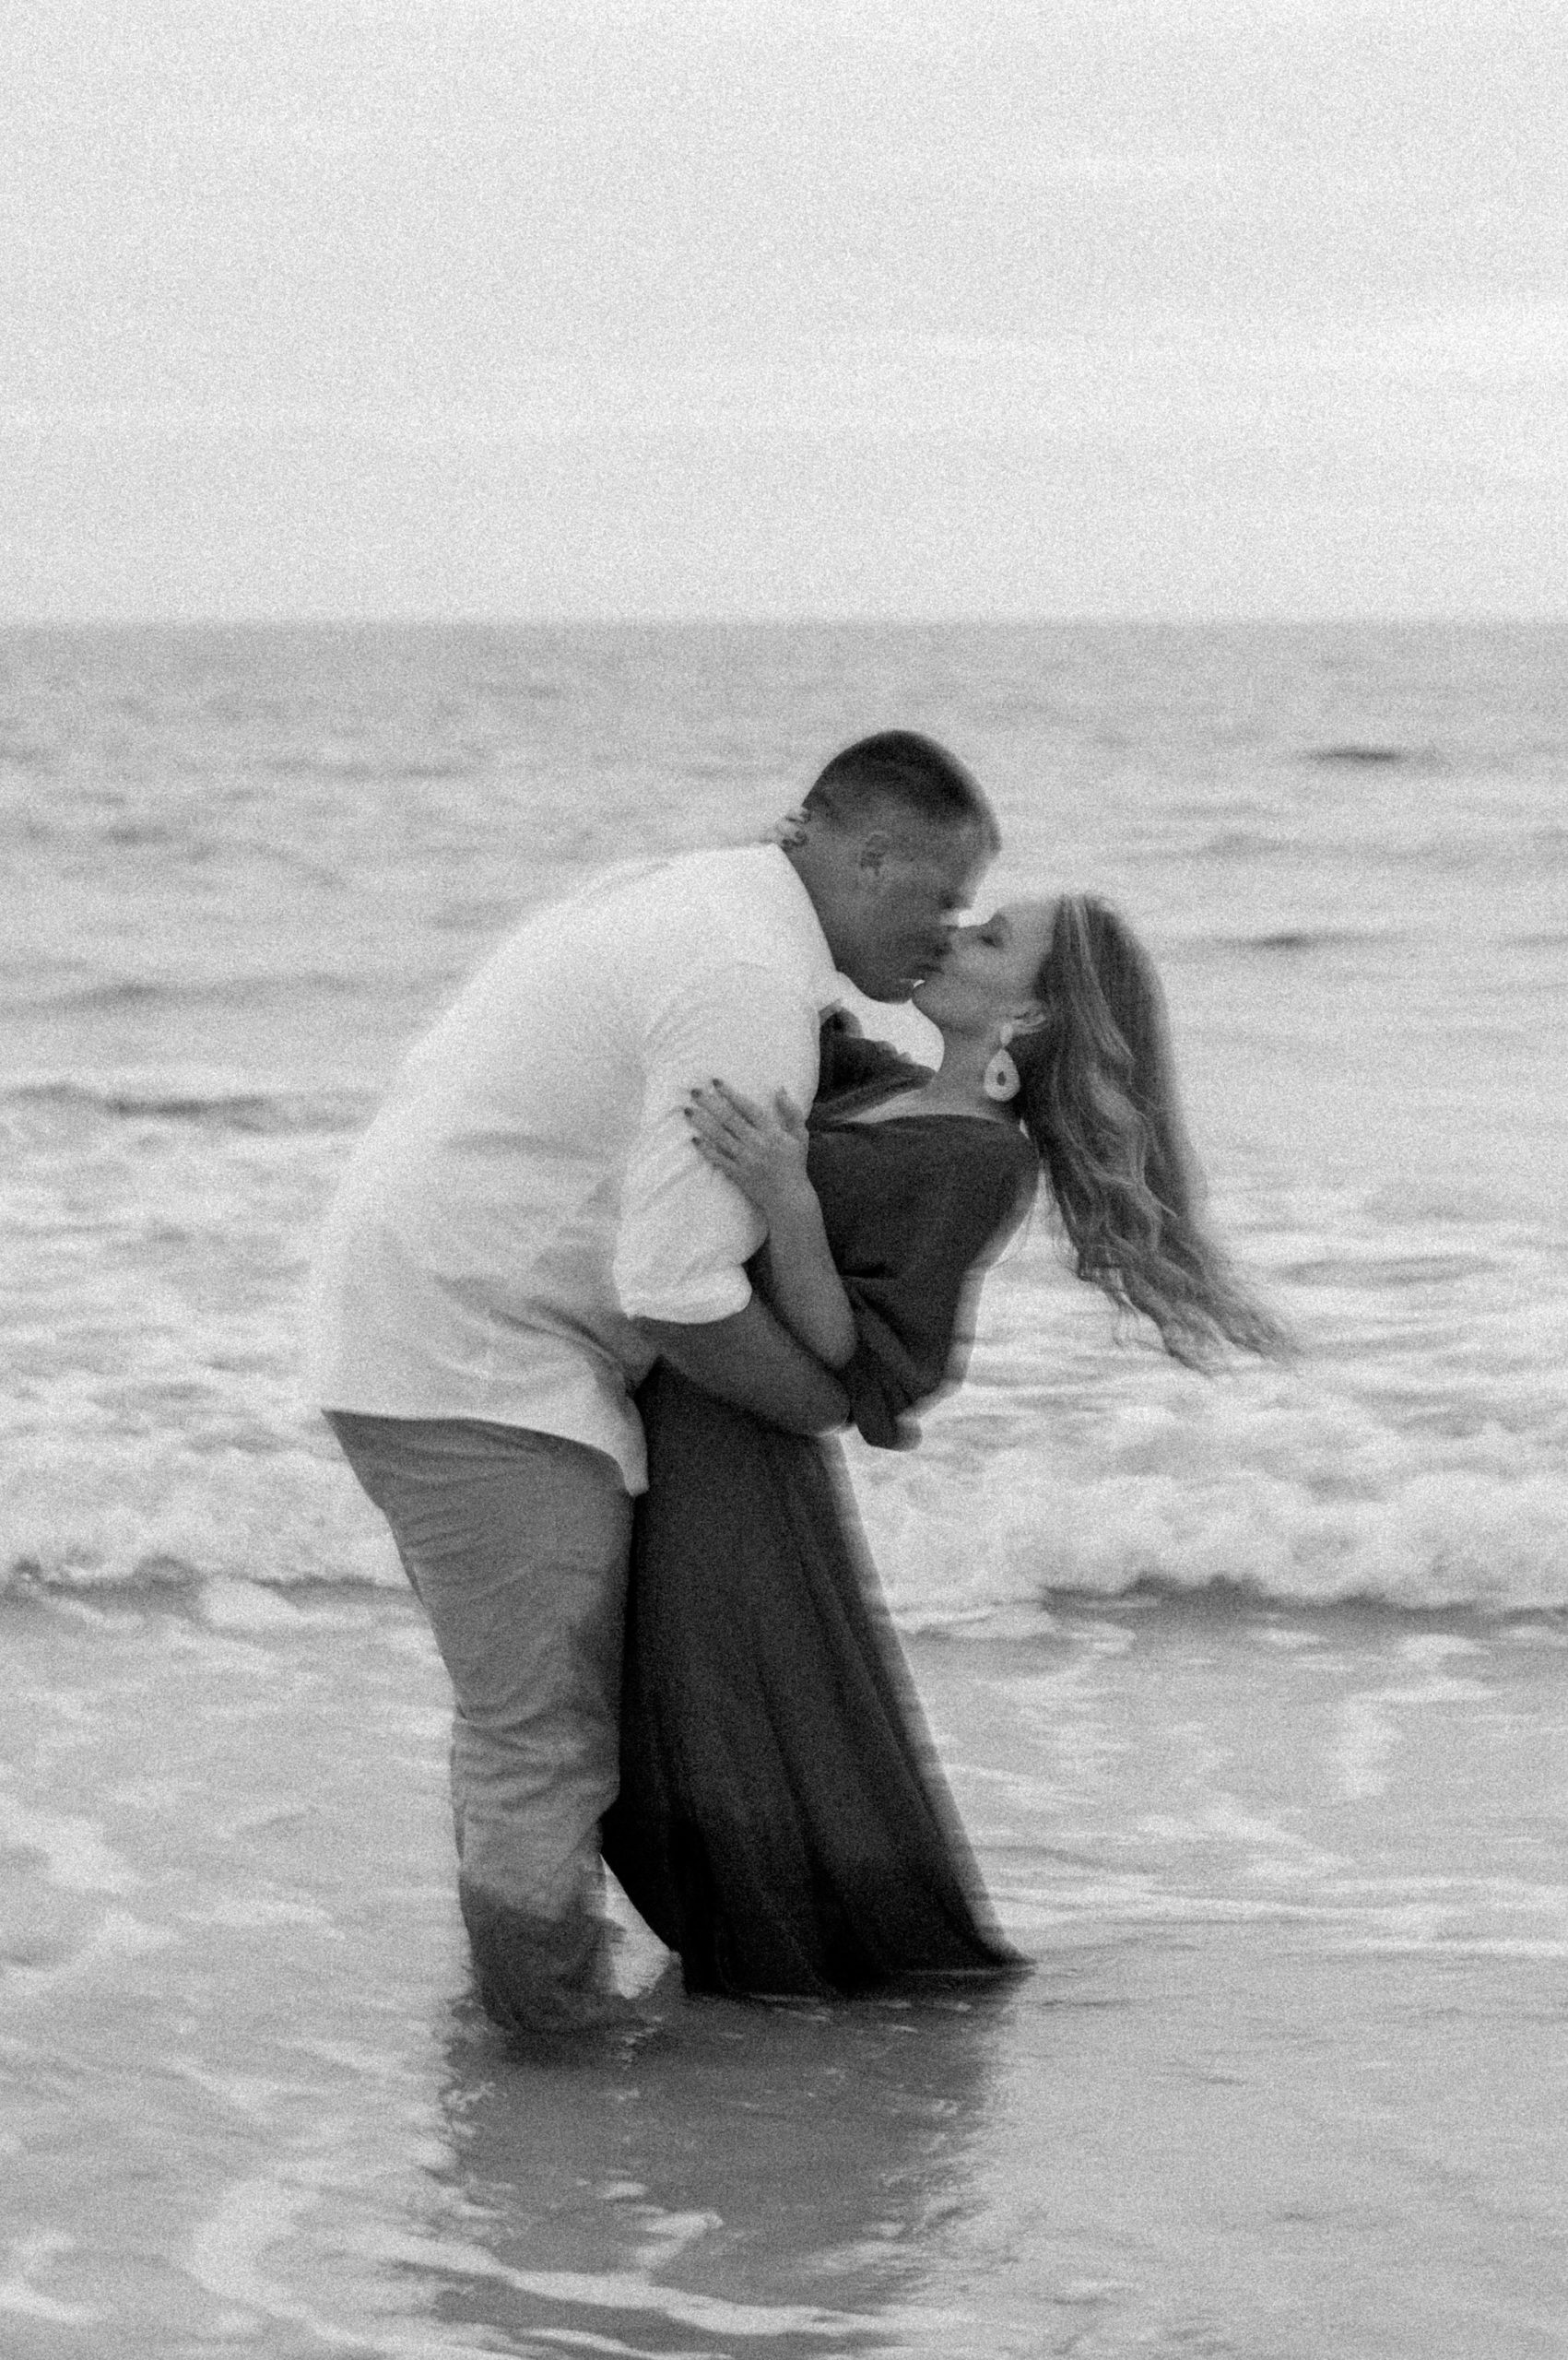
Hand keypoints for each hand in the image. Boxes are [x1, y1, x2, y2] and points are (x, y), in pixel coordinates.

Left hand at [685, 1080, 811, 1218]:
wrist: (789, 1198)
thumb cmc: (795, 1164)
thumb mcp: (801, 1135)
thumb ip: (791, 1111)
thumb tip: (779, 1088)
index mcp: (772, 1131)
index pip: (748, 1107)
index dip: (731, 1094)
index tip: (715, 1082)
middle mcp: (757, 1143)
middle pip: (729, 1118)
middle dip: (710, 1103)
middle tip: (694, 1091)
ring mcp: (746, 1159)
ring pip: (720, 1137)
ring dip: (702, 1123)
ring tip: (688, 1111)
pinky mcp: (737, 1174)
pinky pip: (718, 1159)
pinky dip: (706, 1150)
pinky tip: (694, 1139)